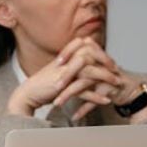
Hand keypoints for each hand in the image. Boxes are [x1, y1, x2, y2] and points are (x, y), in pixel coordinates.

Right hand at [7, 37, 124, 119]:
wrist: (30, 93)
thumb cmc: (47, 82)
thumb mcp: (62, 69)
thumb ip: (74, 63)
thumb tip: (90, 61)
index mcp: (65, 55)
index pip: (86, 45)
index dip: (100, 51)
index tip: (110, 61)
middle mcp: (65, 61)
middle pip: (90, 55)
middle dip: (106, 62)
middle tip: (117, 70)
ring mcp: (63, 73)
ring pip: (89, 71)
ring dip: (105, 78)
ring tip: (117, 84)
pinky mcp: (62, 87)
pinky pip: (83, 90)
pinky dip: (96, 96)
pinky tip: (106, 101)